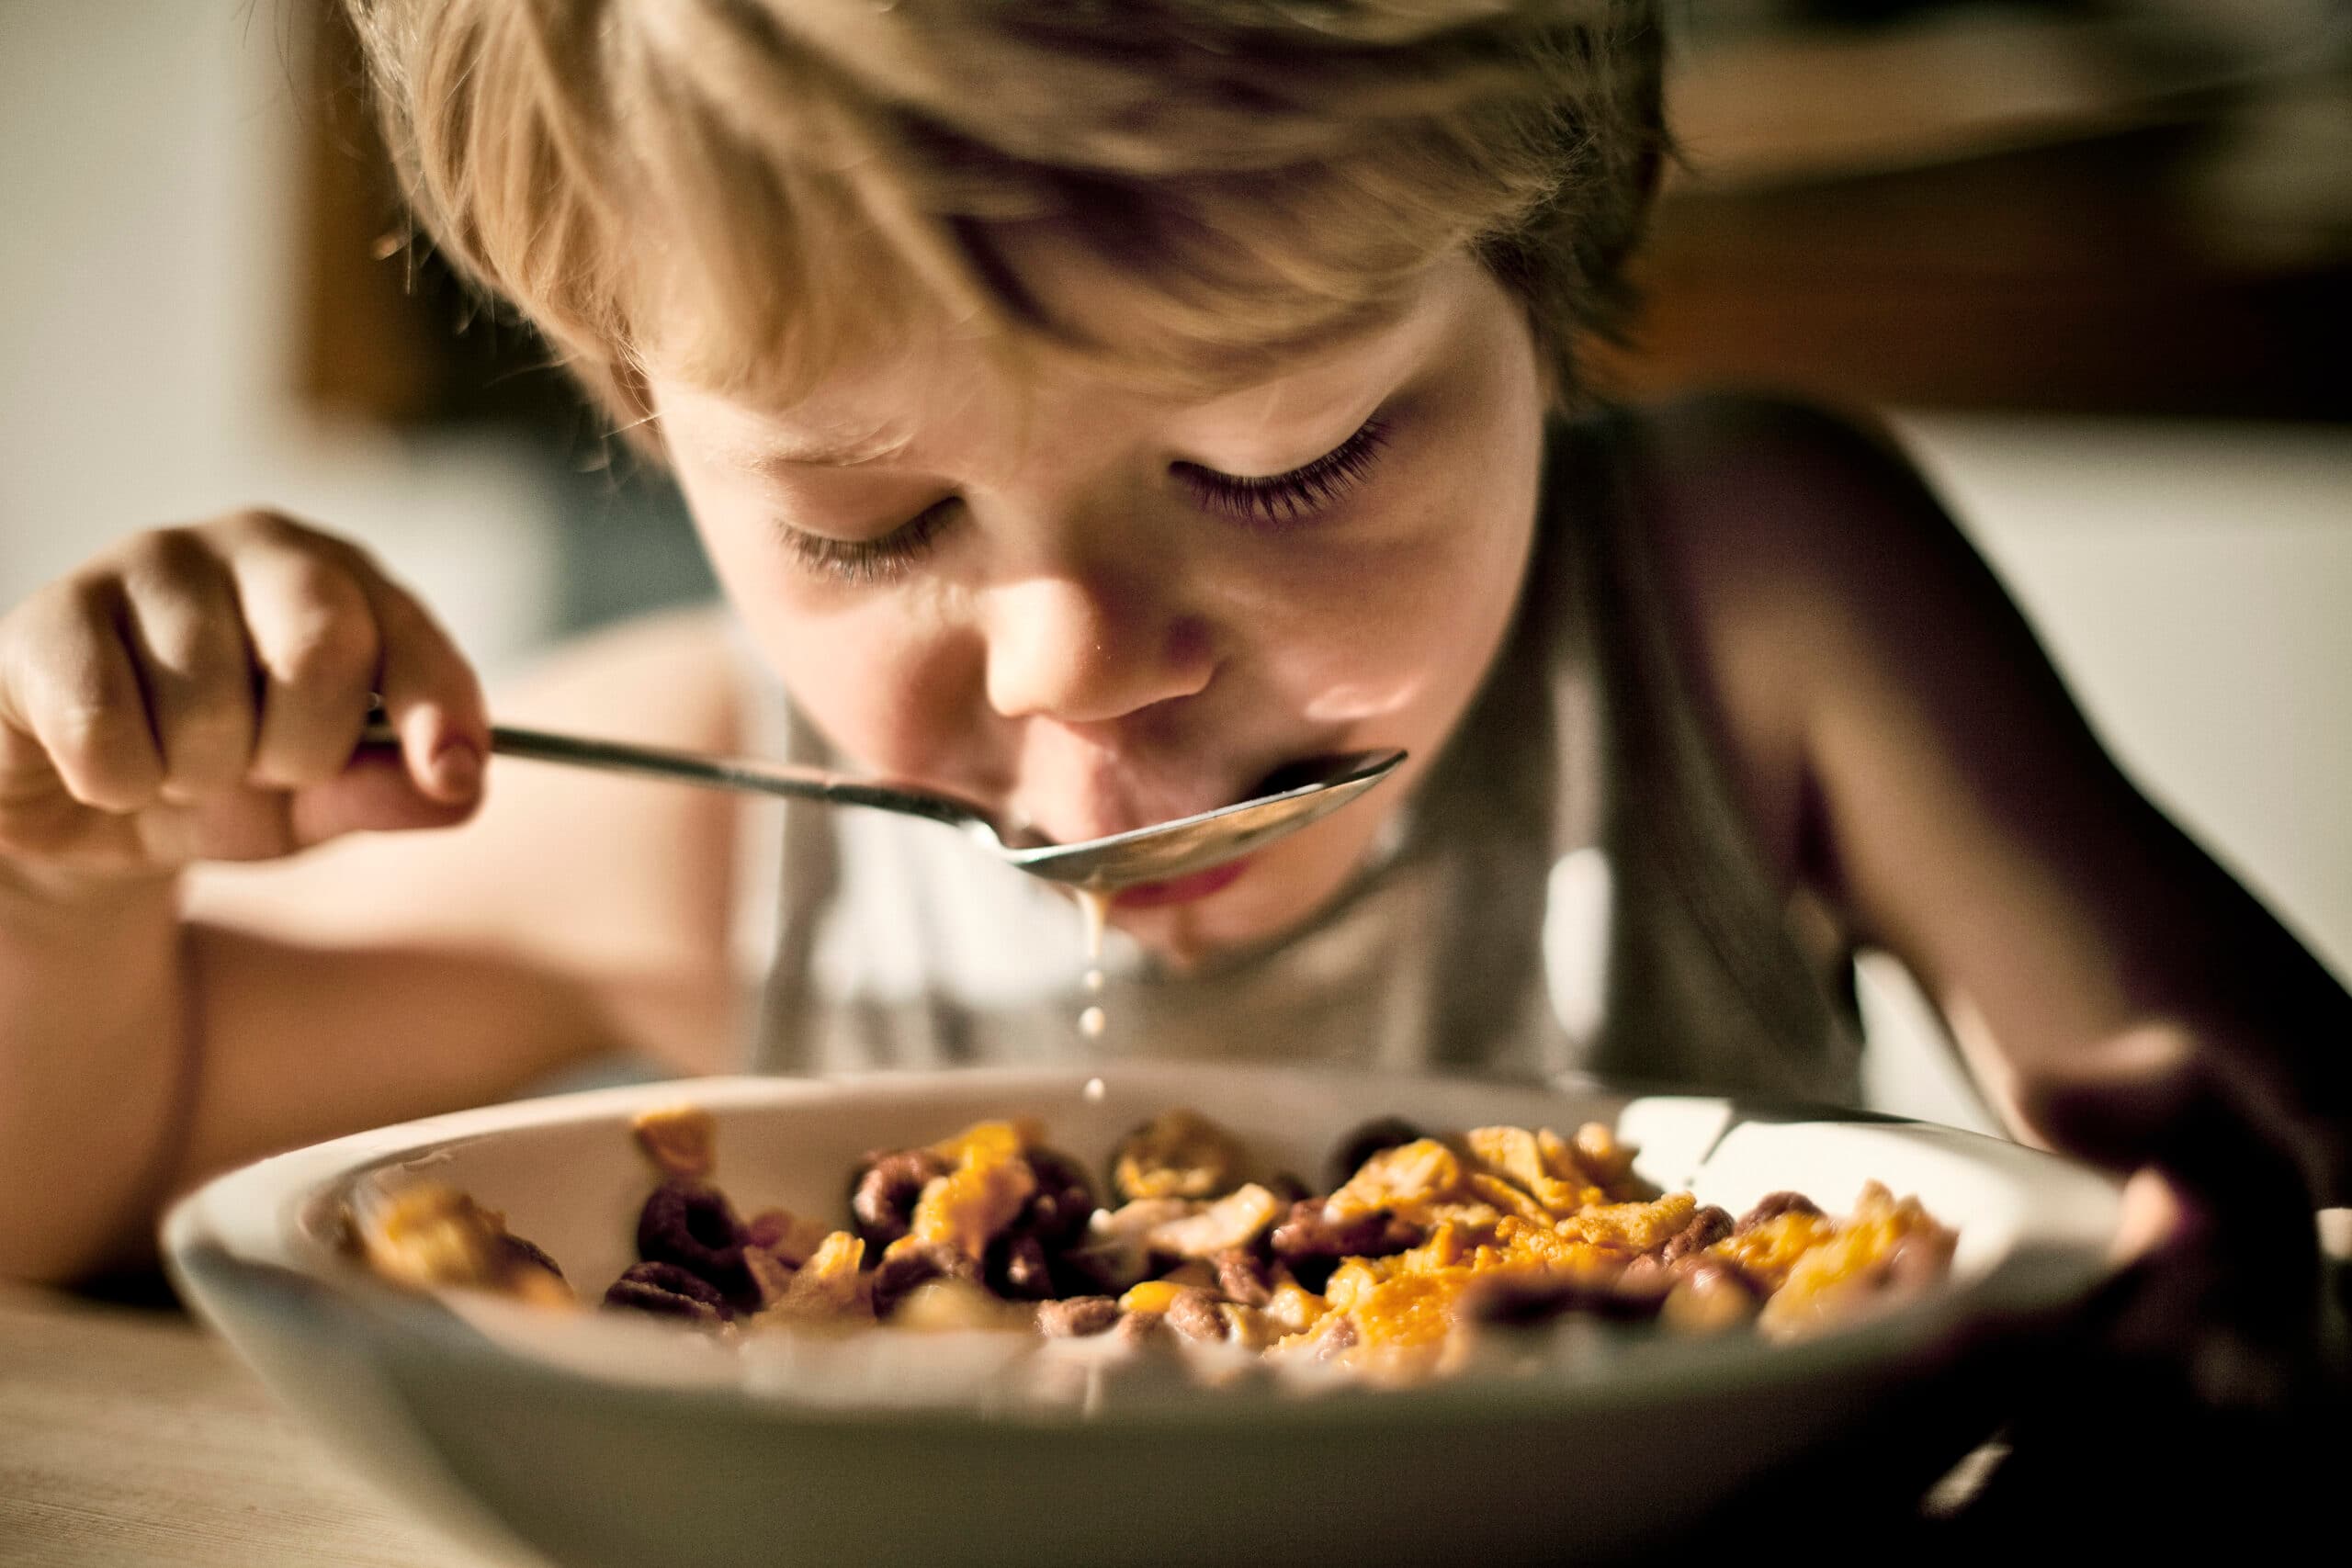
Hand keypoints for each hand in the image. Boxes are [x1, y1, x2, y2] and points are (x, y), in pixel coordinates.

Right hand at [0, 510, 488, 886]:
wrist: (84, 799)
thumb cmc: (223, 778)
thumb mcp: (318, 801)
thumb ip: (388, 790)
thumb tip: (457, 788)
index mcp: (343, 580)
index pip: (411, 636)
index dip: (440, 710)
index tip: (451, 777)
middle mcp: (255, 546)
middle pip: (322, 649)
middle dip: (302, 751)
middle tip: (261, 771)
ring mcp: (149, 562)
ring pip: (208, 705)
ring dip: (197, 777)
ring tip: (175, 762)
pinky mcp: (50, 612)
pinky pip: (105, 729)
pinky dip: (116, 782)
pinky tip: (106, 764)